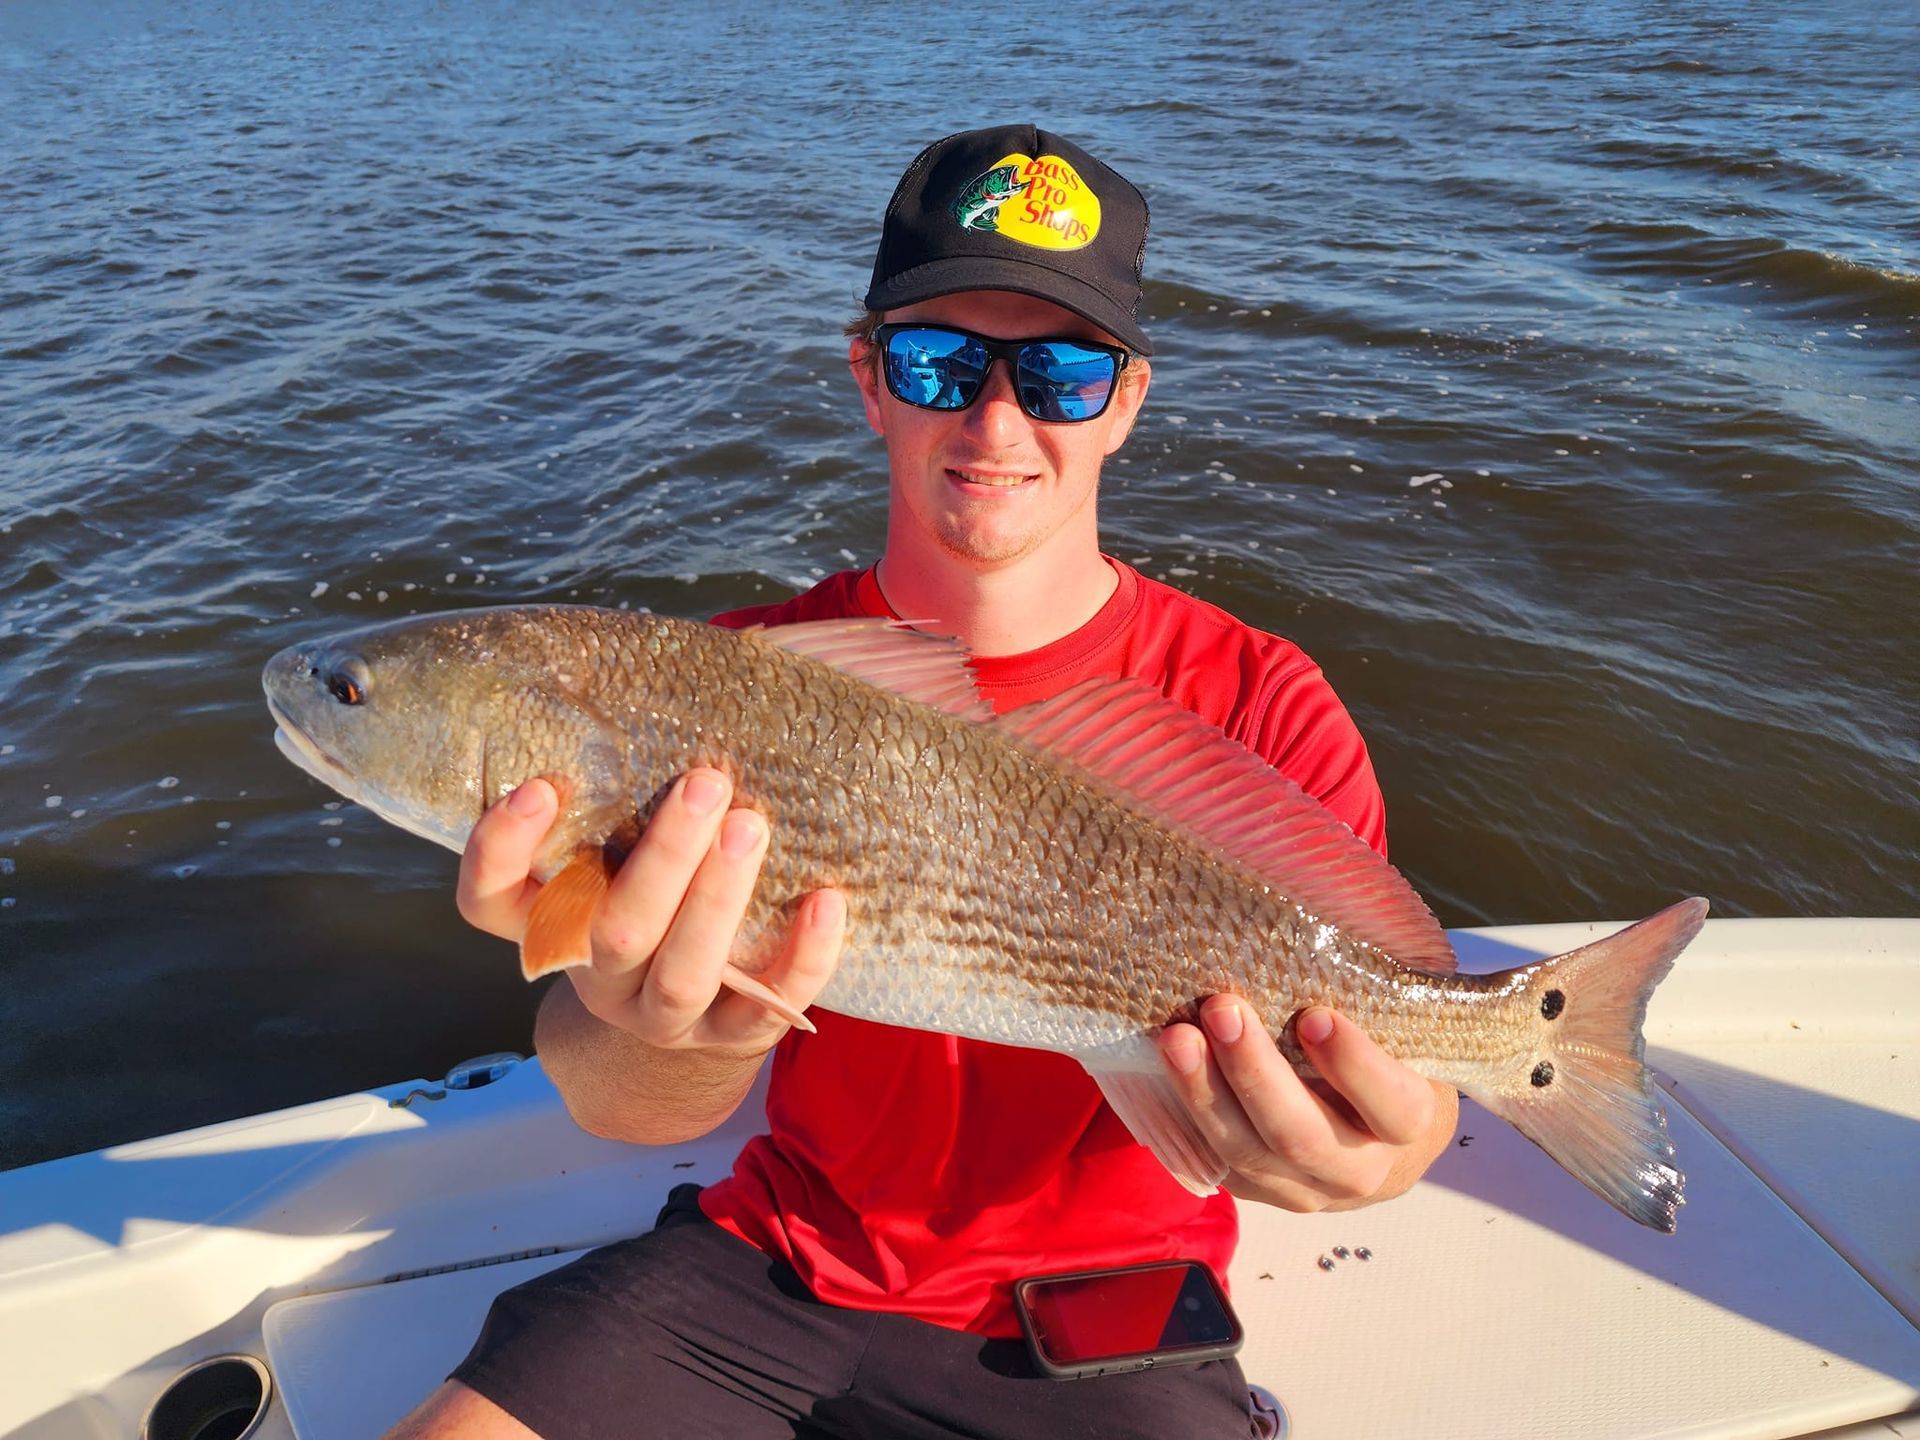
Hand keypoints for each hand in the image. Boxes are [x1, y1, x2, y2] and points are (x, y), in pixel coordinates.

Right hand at [456, 769, 844, 1057]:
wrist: (701, 1005)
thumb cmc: (657, 893)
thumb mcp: (621, 849)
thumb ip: (628, 789)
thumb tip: (687, 666)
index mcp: (553, 924)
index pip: (491, 902)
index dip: (502, 852)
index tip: (541, 785)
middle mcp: (599, 976)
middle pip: (612, 930)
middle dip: (664, 856)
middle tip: (707, 781)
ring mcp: (662, 1016)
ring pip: (682, 973)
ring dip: (718, 898)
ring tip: (753, 826)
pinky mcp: (729, 1038)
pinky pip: (765, 1010)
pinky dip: (802, 957)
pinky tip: (827, 901)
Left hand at [1156, 1000, 1456, 1210]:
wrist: (1373, 1133)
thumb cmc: (1385, 1054)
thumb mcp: (1399, 1030)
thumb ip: (1371, 998)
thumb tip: (1320, 924)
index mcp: (1409, 1125)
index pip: (1393, 1106)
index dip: (1355, 1066)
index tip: (1315, 1016)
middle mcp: (1360, 1170)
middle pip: (1302, 1136)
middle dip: (1255, 1073)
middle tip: (1221, 1009)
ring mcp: (1302, 1189)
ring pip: (1245, 1153)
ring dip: (1203, 1092)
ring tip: (1174, 1037)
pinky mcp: (1253, 1190)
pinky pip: (1211, 1159)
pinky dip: (1181, 1113)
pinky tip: (1161, 1067)